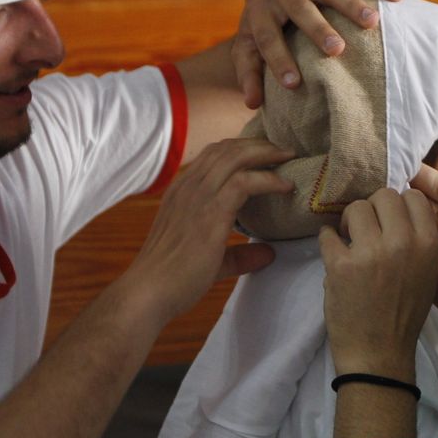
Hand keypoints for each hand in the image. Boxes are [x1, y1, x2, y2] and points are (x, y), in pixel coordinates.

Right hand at [120, 137, 293, 323]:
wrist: (149, 292)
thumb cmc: (173, 280)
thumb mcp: (210, 260)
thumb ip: (239, 254)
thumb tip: (268, 253)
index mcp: (181, 192)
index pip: (212, 155)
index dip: (240, 149)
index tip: (265, 155)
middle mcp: (187, 187)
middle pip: (226, 149)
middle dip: (258, 145)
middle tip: (283, 152)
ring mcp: (197, 196)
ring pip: (235, 157)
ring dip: (266, 154)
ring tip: (288, 158)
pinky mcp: (210, 212)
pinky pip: (244, 181)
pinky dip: (268, 179)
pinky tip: (285, 186)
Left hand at [232, 0, 403, 107]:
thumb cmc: (264, 23)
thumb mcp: (249, 45)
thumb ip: (248, 73)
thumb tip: (251, 104)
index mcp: (260, 10)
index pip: (266, 36)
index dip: (278, 60)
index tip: (293, 84)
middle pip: (300, 8)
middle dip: (318, 28)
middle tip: (337, 49)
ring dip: (352, 4)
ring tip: (372, 23)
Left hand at [319, 188, 437, 380]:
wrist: (379, 353)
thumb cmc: (405, 315)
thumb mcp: (427, 275)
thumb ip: (418, 241)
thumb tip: (399, 211)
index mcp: (427, 244)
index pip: (413, 197)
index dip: (398, 206)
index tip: (389, 220)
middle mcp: (402, 242)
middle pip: (383, 196)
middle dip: (373, 209)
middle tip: (366, 229)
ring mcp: (370, 252)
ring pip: (355, 208)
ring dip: (349, 221)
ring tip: (349, 240)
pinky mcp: (340, 265)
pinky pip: (327, 233)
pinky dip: (328, 240)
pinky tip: (334, 252)